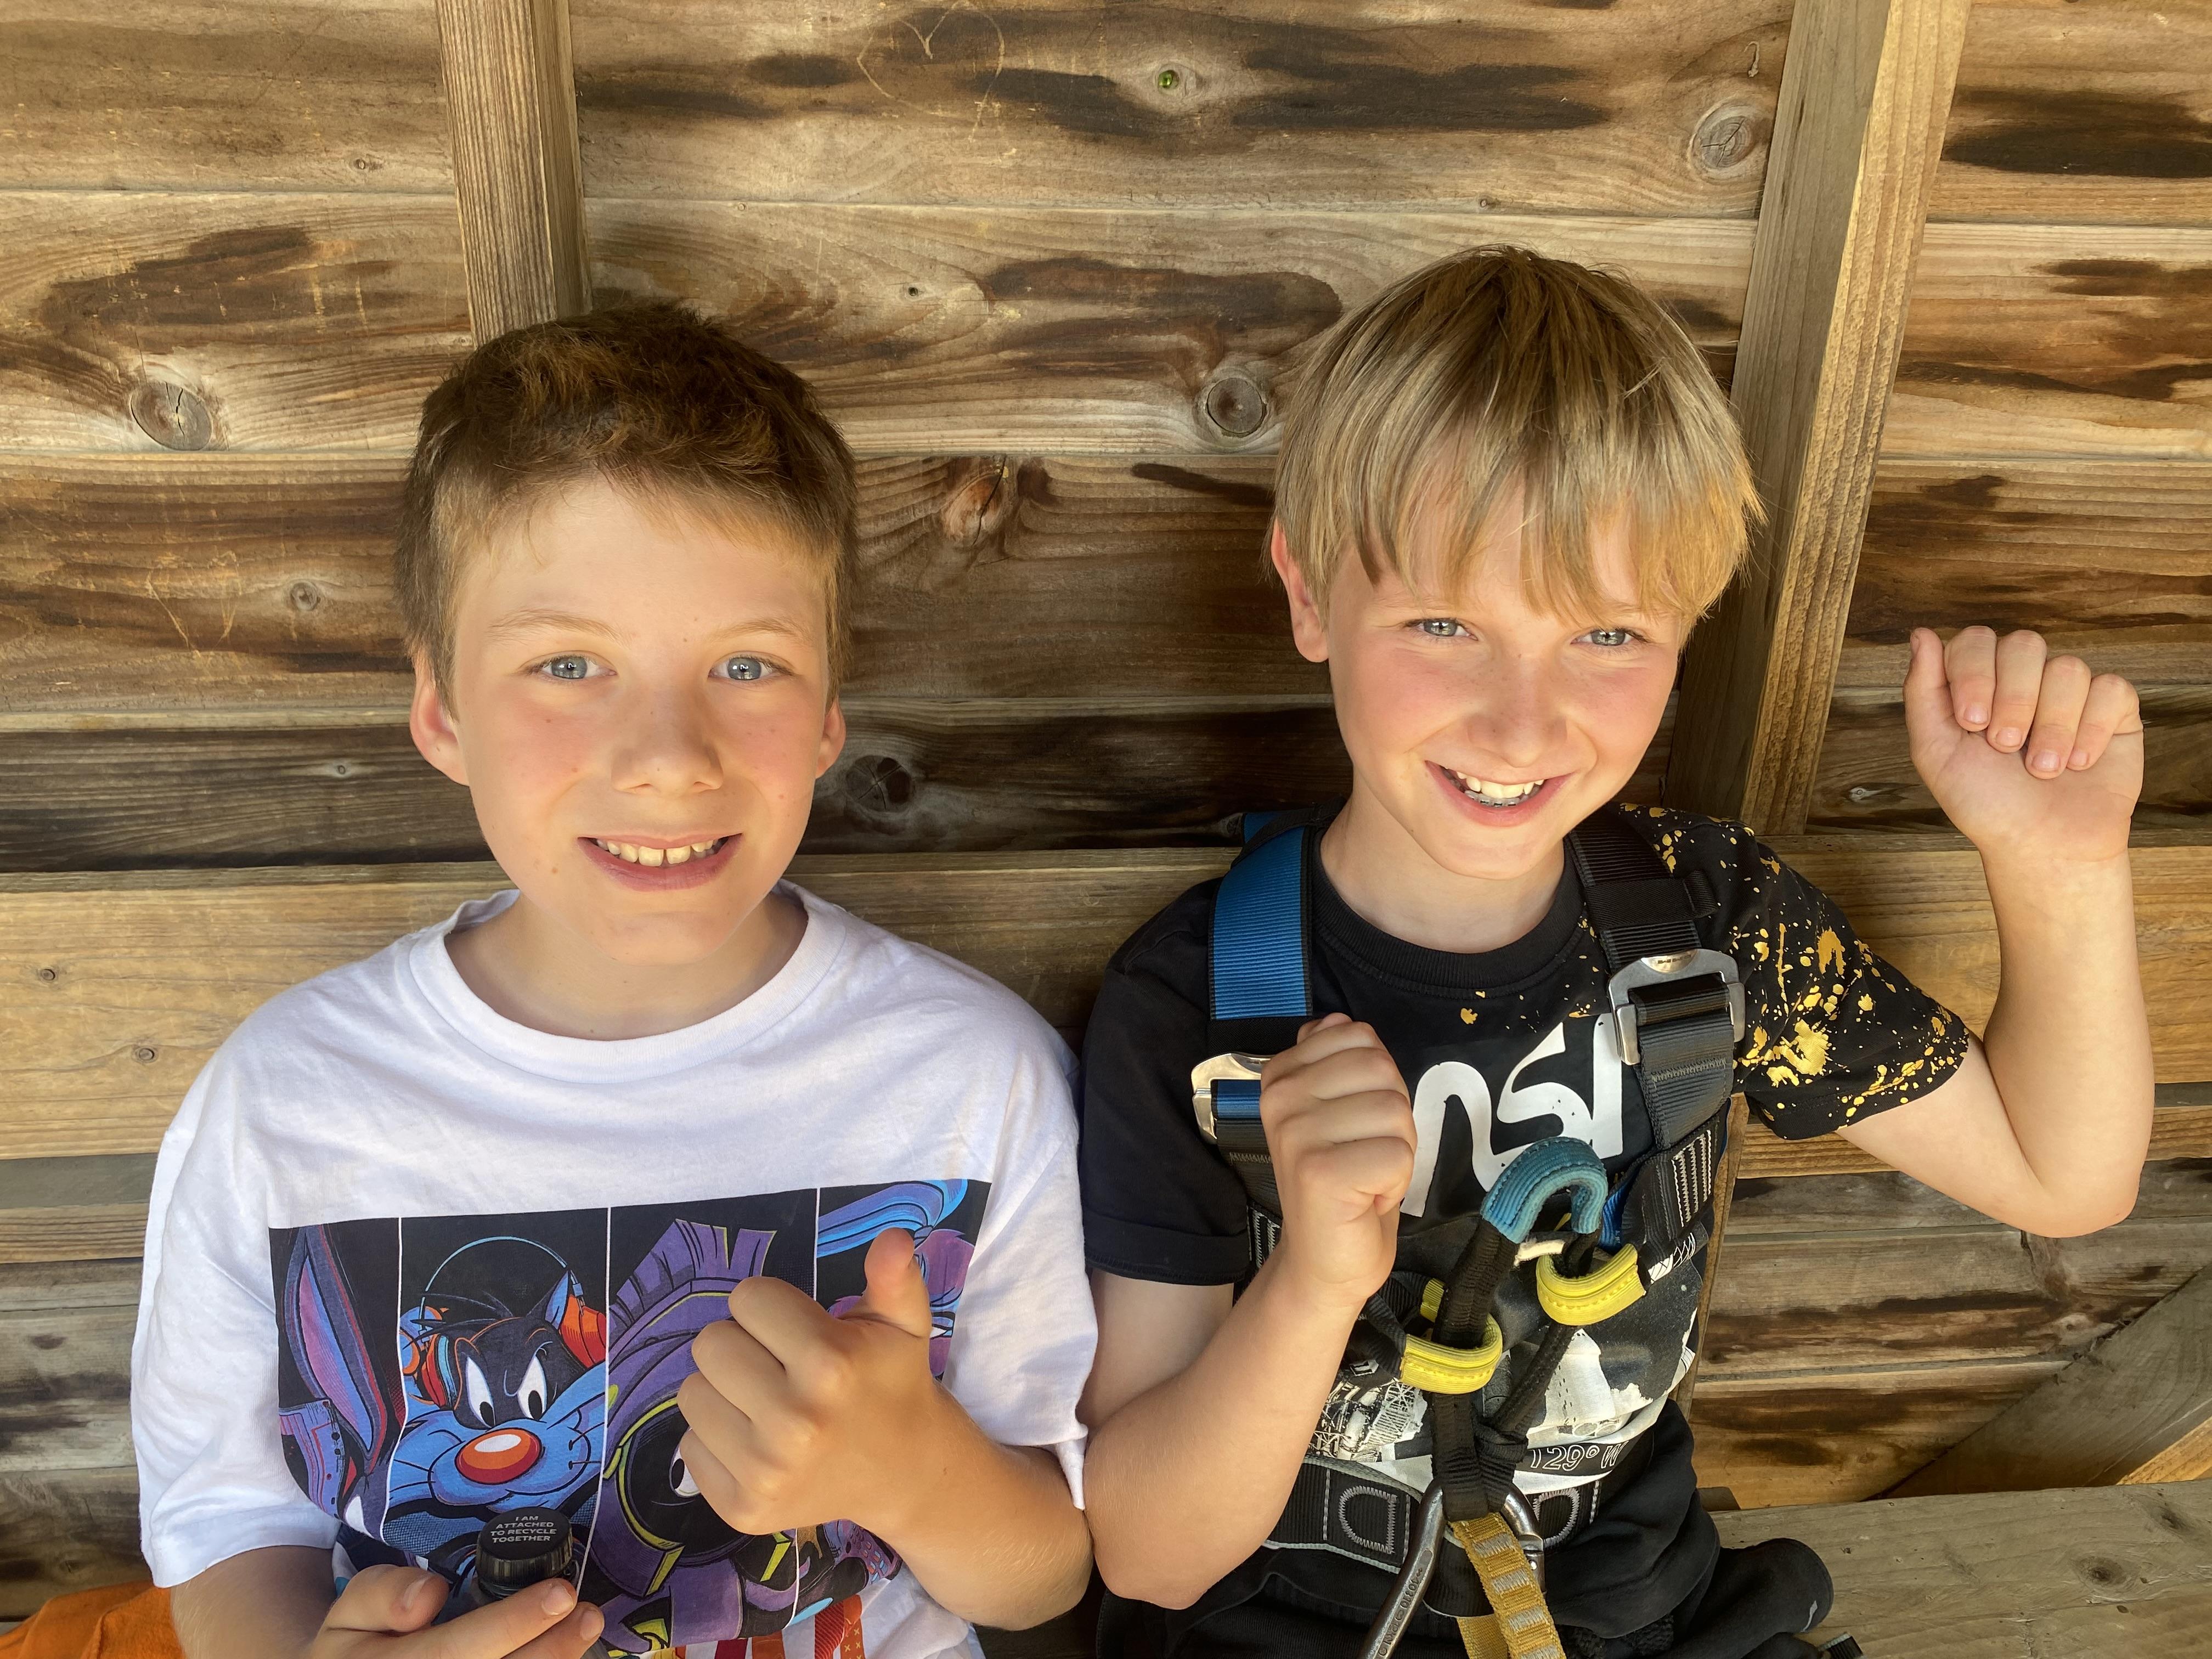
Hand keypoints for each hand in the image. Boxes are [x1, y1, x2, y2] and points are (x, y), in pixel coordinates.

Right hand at [308, 1564, 600, 1658]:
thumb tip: (428, 1596)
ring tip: (584, 1631)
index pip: (454, 1651)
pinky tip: (564, 1656)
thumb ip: (382, 1594)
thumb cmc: (357, 1648)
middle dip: (549, 1652)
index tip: (559, 1594)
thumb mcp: (350, 1612)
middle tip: (587, 1614)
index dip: (509, 1624)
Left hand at [679, 1229, 945, 1539]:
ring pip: (691, 1392)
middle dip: (742, 1344)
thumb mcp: (904, 1324)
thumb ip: (894, 1277)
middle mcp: (795, 1420)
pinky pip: (689, 1445)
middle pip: (709, 1343)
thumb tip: (893, 1239)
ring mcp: (765, 1470)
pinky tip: (759, 1444)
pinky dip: (717, 1439)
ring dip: (724, 1390)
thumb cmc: (892, 1383)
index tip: (799, 1330)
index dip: (771, 1308)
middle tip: (777, 1364)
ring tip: (766, 1402)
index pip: (747, 1298)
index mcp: (831, 1364)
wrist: (904, 1472)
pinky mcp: (743, 1507)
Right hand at [1257, 1013, 1415, 1310]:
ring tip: (1366, 1175)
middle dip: (1393, 1116)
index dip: (1377, 1082)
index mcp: (1280, 1073)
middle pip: (1382, 1070)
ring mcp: (1295, 1134)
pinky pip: (1397, 1154)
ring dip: (1397, 1151)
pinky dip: (1395, 1181)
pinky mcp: (1318, 1172)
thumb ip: (1338, 1058)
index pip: (1360, 1035)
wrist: (1327, 1258)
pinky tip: (1366, 1198)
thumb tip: (1336, 1019)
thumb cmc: (1343, 1179)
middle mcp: (1280, 1097)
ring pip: (1395, 1111)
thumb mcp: (1340, 1107)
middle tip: (1367, 1153)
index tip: (1354, 1122)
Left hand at [1904, 626, 2141, 864]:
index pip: (1976, 640)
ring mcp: (2070, 690)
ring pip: (2068, 668)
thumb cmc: (1986, 801)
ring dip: (2050, 727)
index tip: (1971, 723)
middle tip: (2005, 747)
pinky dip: (2090, 730)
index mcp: (1979, 681)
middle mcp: (2025, 678)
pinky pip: (2110, 688)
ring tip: (2042, 768)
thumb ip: (1923, 691)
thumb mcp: (1935, 751)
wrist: (2040, 844)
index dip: (1974, 675)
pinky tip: (2078, 763)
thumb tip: (1921, 633)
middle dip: (2013, 700)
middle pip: (2024, 644)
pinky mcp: (2113, 708)